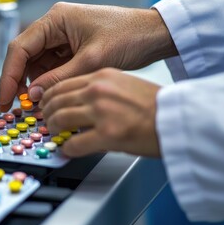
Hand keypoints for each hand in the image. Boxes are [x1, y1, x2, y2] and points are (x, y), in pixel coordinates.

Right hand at [0, 2, 176, 111]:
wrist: (153, 36)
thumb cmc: (129, 35)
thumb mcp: (91, 60)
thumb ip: (59, 78)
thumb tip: (34, 95)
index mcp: (56, 20)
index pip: (20, 48)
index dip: (8, 75)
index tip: (5, 98)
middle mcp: (54, 28)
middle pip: (24, 57)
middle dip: (19, 83)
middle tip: (16, 107)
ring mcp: (61, 40)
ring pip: (36, 66)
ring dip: (34, 86)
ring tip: (35, 106)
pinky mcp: (69, 51)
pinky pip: (50, 70)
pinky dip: (47, 85)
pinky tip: (48, 98)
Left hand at [39, 68, 160, 157]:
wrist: (177, 118)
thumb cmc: (155, 104)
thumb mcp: (123, 84)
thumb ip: (99, 89)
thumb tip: (77, 102)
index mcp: (102, 76)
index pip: (62, 84)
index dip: (49, 96)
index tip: (47, 104)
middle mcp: (98, 91)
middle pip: (57, 101)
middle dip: (48, 113)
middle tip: (48, 120)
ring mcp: (101, 112)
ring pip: (61, 119)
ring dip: (55, 129)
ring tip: (57, 134)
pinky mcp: (107, 134)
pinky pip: (74, 143)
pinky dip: (68, 148)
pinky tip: (69, 149)